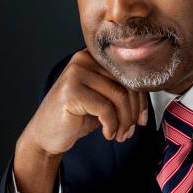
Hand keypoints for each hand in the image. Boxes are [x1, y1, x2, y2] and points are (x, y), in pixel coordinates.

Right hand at [22, 48, 147, 154]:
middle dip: (133, 112)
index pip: (129, 74)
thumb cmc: (77, 117)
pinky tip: (107, 134)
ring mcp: (76, 73)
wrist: (46, 135)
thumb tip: (146, 101)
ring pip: (119, 97)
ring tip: (120, 135)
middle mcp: (84, 59)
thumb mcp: (103, 100)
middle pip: (126, 84)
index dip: (140, 99)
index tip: (141, 120)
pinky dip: (112, 125)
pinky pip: (106, 109)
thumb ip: (122, 92)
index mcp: (94, 57)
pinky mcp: (71, 91)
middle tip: (130, 131)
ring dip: (124, 122)